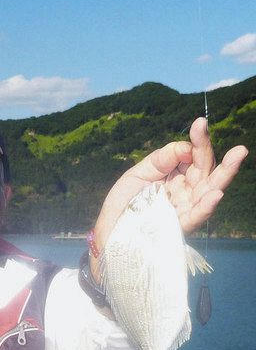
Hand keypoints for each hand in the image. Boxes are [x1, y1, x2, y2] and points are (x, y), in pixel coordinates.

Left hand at [92, 117, 247, 274]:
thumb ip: (163, 158)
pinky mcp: (178, 226)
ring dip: (224, 178)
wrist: (110, 226)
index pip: (195, 156)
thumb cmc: (125, 200)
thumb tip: (186, 147)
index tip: (199, 124)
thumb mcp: (140, 172)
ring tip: (236, 162)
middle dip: (225, 161)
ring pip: (209, 193)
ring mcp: (185, 208)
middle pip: (208, 173)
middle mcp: (186, 191)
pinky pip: (195, 216)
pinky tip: (215, 194)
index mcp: (178, 175)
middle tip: (240, 148)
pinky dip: (205, 206)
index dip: (199, 140)